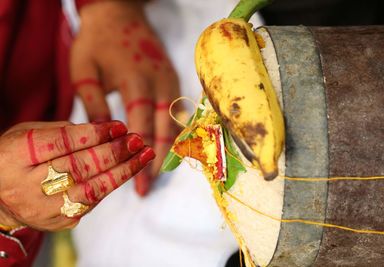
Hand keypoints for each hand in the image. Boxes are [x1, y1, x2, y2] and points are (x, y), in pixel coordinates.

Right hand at [0, 121, 153, 230]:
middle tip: (137, 140)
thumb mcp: (31, 133)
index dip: (94, 134)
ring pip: (90, 190)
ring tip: (144, 155)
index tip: (119, 126)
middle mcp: (26, 186)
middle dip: (114, 152)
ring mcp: (42, 209)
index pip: (60, 143)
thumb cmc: (20, 156)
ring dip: (123, 171)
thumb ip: (65, 131)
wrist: (1, 195)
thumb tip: (109, 128)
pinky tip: (128, 170)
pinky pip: (91, 203)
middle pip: (79, 167)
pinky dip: (112, 184)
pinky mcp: (57, 222)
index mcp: (14, 156)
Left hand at [70, 1, 180, 195]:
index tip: (135, 181)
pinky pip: (178, 112)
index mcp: (135, 79)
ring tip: (157, 174)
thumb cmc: (97, 43)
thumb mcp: (84, 70)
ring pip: (175, 123)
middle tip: (147, 187)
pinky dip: (173, 134)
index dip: (138, 155)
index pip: (141, 125)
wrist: (119, 15)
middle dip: (156, 161)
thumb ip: (94, 103)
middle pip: (163, 129)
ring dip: (167, 151)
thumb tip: (103, 137)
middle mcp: (158, 82)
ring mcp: (170, 80)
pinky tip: (167, 150)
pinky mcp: (173, 80)